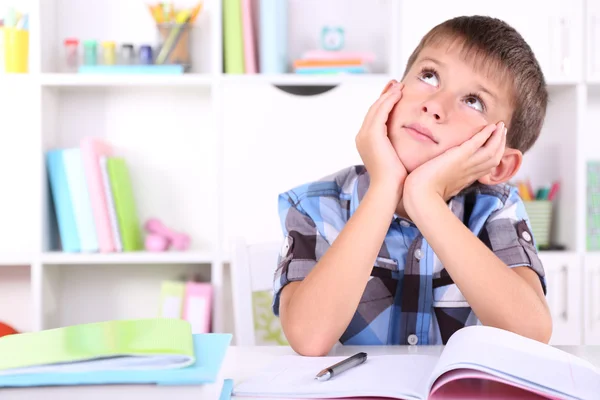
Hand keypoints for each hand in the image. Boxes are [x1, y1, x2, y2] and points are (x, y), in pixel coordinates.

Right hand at [355, 80, 406, 198]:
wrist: (388, 188)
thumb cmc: (395, 179)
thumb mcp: (394, 157)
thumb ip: (396, 146)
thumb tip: (406, 141)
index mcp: (366, 142)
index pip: (374, 117)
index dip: (384, 104)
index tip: (395, 94)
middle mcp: (362, 136)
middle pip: (373, 109)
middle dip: (385, 95)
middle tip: (395, 84)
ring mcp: (365, 134)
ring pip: (376, 108)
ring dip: (388, 95)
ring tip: (398, 86)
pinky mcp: (372, 134)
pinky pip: (381, 111)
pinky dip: (389, 100)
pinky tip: (399, 94)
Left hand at [403, 122, 506, 211]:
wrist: (420, 195)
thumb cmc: (425, 194)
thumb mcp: (441, 188)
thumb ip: (446, 183)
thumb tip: (444, 183)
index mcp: (466, 179)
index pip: (487, 167)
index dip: (494, 155)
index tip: (496, 146)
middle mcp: (470, 172)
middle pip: (494, 158)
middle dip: (500, 144)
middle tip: (502, 131)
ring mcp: (466, 164)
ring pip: (491, 151)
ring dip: (498, 137)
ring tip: (500, 126)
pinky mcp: (459, 156)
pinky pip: (477, 143)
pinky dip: (486, 134)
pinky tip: (490, 126)